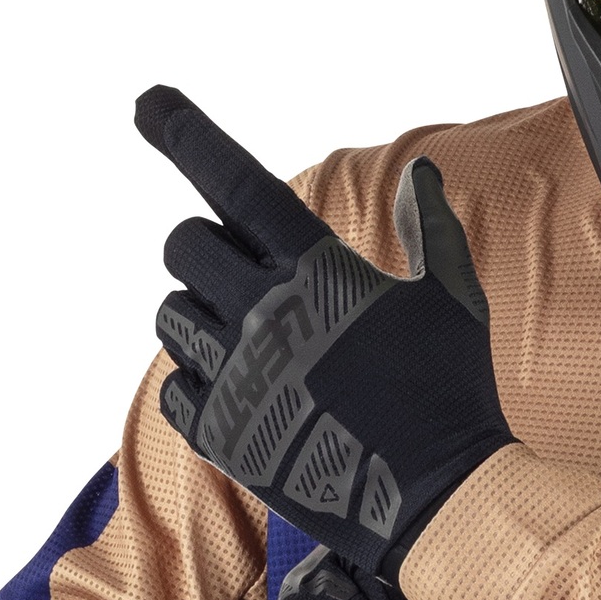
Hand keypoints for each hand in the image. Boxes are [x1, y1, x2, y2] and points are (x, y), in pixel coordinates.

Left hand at [136, 85, 514, 576]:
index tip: (146, 102)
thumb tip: (422, 171)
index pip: (237, 182)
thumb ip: (430, 228)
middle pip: (184, 245)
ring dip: (200, 316)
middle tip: (246, 277)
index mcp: (319, 272)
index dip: (186, 133)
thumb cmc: (453, 392)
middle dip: (207, 249)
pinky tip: (246, 396)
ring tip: (253, 344)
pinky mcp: (223, 436)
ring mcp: (239, 377)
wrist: (439, 497)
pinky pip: (173, 389)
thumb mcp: (454, 300)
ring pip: (170, 315)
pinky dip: (198, 385)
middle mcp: (266, 315)